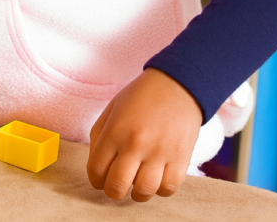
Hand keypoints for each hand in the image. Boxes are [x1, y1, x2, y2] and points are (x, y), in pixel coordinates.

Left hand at [87, 68, 202, 201]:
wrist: (177, 84)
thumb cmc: (141, 96)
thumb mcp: (112, 108)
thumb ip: (99, 136)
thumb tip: (97, 165)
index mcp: (115, 130)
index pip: (96, 170)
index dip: (95, 180)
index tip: (101, 178)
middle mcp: (136, 143)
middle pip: (117, 187)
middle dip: (113, 191)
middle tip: (117, 184)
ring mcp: (159, 152)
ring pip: (143, 192)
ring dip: (137, 193)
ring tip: (138, 182)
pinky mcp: (180, 158)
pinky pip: (167, 189)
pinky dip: (160, 189)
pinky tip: (157, 177)